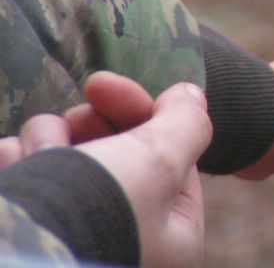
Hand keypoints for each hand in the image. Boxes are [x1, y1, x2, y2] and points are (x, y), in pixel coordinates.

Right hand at [0, 73, 210, 267]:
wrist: (12, 252)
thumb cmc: (94, 213)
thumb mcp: (158, 161)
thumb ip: (185, 124)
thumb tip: (192, 96)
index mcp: (174, 238)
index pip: (172, 157)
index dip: (143, 112)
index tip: (110, 86)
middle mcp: (131, 241)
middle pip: (119, 154)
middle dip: (93, 124)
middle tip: (83, 105)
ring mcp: (78, 236)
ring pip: (67, 159)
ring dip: (49, 142)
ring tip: (39, 155)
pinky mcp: (31, 228)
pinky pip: (28, 176)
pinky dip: (18, 164)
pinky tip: (12, 165)